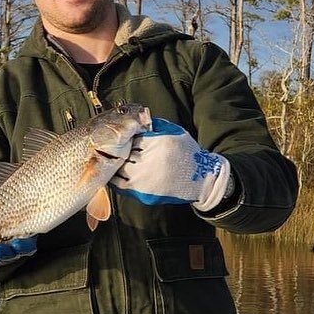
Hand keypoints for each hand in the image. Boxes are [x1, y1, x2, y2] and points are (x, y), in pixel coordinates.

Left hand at [110, 117, 232, 210]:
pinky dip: (114, 178)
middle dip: (118, 150)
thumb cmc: (188, 154)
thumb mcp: (176, 132)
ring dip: (114, 164)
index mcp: (158, 144)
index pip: (131, 138)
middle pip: (122, 153)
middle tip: (112, 148)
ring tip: (112, 161)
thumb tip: (138, 119)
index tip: (122, 138)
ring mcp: (145, 180)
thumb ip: (156, 125)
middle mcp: (150, 162)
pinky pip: (120, 185)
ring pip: (118, 169)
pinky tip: (115, 173)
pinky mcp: (143, 194)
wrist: (201, 179)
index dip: (125, 138)